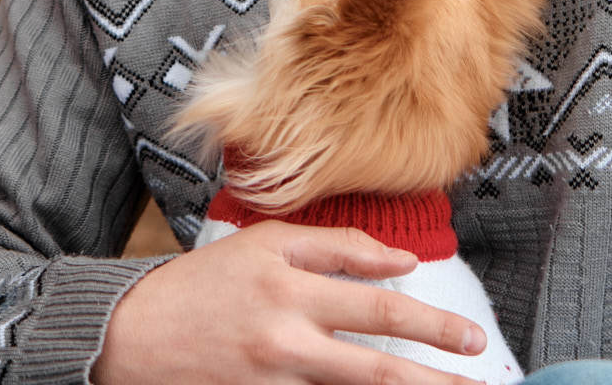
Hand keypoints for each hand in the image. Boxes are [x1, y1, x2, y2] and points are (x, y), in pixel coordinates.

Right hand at [94, 222, 487, 384]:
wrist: (131, 335)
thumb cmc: (202, 283)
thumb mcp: (263, 242)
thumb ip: (335, 248)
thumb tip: (401, 262)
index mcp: (290, 287)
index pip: (378, 307)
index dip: (431, 323)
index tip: (469, 338)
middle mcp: (286, 339)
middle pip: (379, 366)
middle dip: (437, 379)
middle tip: (480, 379)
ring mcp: (275, 380)